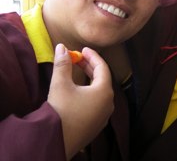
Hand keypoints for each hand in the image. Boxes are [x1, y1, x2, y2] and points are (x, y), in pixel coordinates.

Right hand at [47, 44, 113, 158]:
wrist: (56, 142)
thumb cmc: (60, 111)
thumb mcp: (61, 84)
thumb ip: (63, 64)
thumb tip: (62, 47)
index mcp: (104, 91)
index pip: (102, 67)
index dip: (92, 56)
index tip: (83, 49)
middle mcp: (109, 103)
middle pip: (102, 79)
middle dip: (89, 67)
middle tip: (78, 58)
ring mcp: (104, 116)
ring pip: (99, 92)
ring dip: (89, 80)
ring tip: (77, 72)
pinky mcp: (96, 125)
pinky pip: (96, 103)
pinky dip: (89, 93)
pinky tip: (78, 92)